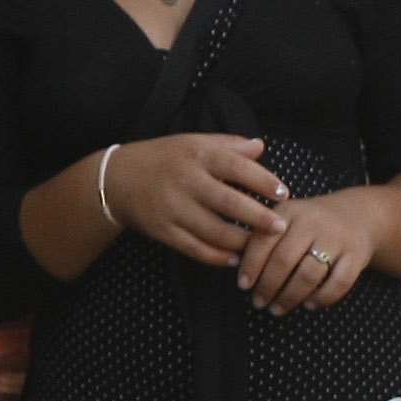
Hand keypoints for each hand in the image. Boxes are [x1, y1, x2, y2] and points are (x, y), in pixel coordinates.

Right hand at [106, 133, 287, 268]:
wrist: (116, 179)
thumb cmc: (163, 158)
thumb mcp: (192, 142)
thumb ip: (228, 145)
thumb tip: (261, 147)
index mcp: (197, 154)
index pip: (236, 166)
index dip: (262, 181)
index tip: (284, 193)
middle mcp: (185, 180)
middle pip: (228, 202)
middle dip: (258, 218)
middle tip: (280, 227)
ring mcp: (173, 208)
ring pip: (214, 231)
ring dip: (241, 242)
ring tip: (261, 246)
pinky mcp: (163, 231)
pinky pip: (195, 248)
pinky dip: (217, 257)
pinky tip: (234, 259)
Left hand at [237, 186, 381, 314]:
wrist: (358, 215)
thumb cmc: (310, 225)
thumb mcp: (286, 219)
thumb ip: (264, 239)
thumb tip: (241, 274)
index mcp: (289, 212)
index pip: (264, 241)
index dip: (251, 266)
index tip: (243, 285)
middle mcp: (312, 222)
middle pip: (284, 260)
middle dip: (268, 286)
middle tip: (259, 303)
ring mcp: (336, 238)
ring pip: (309, 275)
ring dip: (290, 297)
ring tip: (278, 308)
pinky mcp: (356, 255)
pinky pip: (339, 283)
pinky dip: (322, 298)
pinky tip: (309, 305)